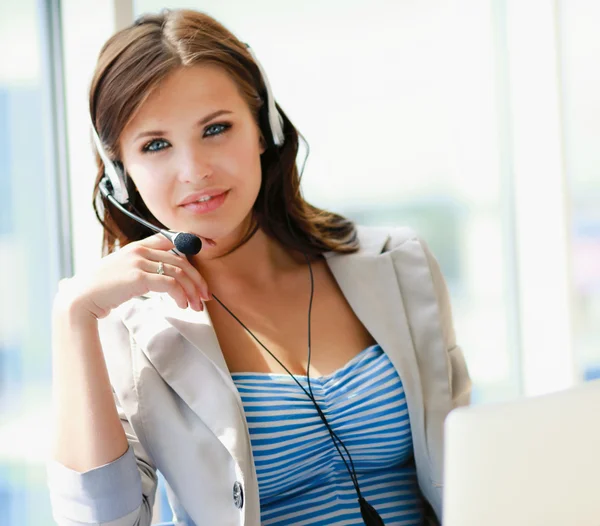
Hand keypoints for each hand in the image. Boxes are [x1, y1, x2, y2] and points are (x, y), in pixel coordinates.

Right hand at [55, 233, 210, 319]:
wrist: (81, 299)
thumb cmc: (102, 289)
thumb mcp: (124, 270)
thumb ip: (144, 267)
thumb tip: (169, 276)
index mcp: (137, 246)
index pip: (171, 239)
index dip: (192, 244)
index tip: (206, 252)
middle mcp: (140, 250)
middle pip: (181, 260)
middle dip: (197, 279)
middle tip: (204, 295)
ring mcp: (139, 262)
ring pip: (179, 272)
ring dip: (191, 291)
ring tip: (195, 306)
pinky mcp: (138, 277)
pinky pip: (170, 283)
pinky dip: (180, 295)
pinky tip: (182, 305)